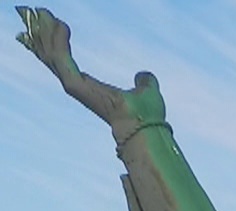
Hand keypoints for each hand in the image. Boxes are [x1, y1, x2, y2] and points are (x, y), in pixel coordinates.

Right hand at [16, 7, 165, 140]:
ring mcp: (74, 86)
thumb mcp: (146, 90)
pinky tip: (62, 26)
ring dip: (46, 34)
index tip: (58, 23)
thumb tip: (144, 76)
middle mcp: (78, 87)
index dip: (58, 43)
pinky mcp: (74, 85)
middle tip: (40, 13)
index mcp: (91, 88)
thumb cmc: (145, 113)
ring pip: (52, 55)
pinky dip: (59, 41)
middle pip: (52, 57)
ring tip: (45, 14)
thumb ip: (143, 81)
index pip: (65, 62)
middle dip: (44, 35)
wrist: (144, 123)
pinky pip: (61, 58)